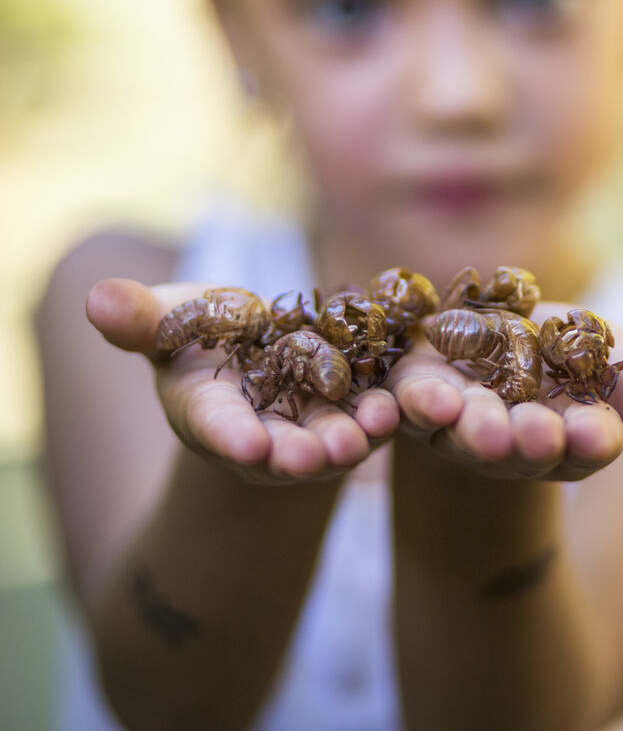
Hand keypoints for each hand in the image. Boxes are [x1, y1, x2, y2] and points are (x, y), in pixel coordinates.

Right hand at [86, 279, 399, 483]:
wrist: (251, 347)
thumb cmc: (197, 331)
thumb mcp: (168, 322)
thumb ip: (139, 319)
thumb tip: (93, 297)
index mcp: (205, 411)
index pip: (216, 426)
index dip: (230, 435)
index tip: (247, 444)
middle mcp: (257, 430)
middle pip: (278, 447)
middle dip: (297, 454)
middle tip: (316, 456)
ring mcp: (305, 425)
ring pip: (327, 438)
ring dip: (348, 440)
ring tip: (367, 433)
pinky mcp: (348, 409)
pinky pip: (365, 414)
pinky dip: (381, 415)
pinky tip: (397, 406)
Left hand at [385, 301, 622, 481]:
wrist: (478, 326)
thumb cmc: (553, 347)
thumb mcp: (601, 350)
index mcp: (568, 436)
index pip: (587, 444)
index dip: (592, 439)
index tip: (598, 434)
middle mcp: (512, 442)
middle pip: (523, 448)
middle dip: (531, 441)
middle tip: (537, 434)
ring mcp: (458, 425)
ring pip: (465, 434)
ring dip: (477, 431)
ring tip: (487, 427)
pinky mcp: (413, 399)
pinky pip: (410, 408)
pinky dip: (418, 407)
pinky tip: (434, 399)